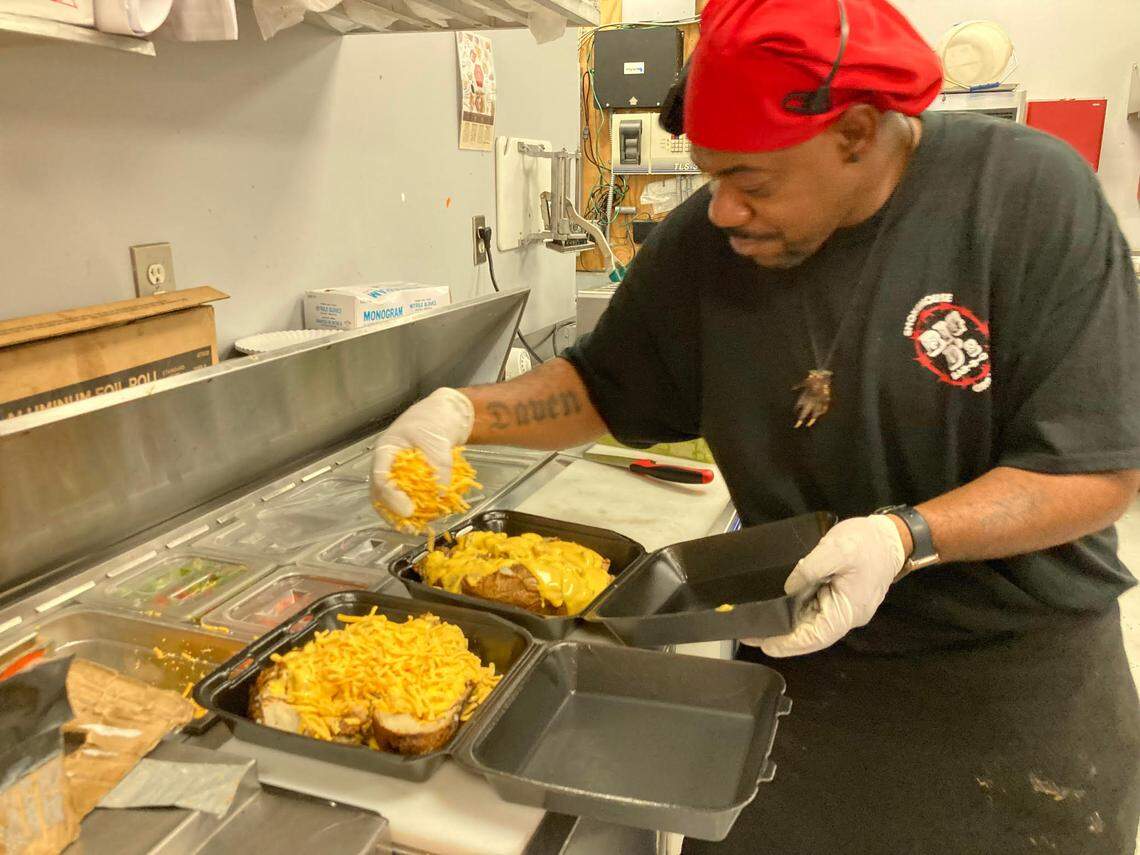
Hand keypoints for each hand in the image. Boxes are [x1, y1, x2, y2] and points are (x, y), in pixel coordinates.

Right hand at [369, 388, 474, 518]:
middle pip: (380, 494)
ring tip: (416, 529)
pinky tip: (427, 518)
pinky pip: (406, 496)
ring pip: (391, 498)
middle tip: (409, 528)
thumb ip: (440, 466)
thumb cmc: (434, 420)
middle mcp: (386, 464)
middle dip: (393, 513)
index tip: (408, 511)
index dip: (392, 498)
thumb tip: (441, 494)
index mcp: (385, 451)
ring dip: (402, 515)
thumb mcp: (437, 440)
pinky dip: (416, 508)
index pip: (381, 478)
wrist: (443, 413)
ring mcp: (395, 471)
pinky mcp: (408, 477)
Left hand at [744, 515, 906, 656]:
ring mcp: (843, 606)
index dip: (790, 644)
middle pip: (811, 631)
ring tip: (757, 620)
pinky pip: (815, 607)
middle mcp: (846, 614)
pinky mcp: (839, 596)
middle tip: (750, 632)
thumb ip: (810, 569)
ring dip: (787, 622)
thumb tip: (788, 588)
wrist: (892, 536)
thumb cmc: (866, 543)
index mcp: (848, 610)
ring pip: (811, 621)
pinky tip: (777, 605)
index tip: (766, 645)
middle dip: (782, 634)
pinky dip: (796, 609)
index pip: (817, 636)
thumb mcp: (837, 549)